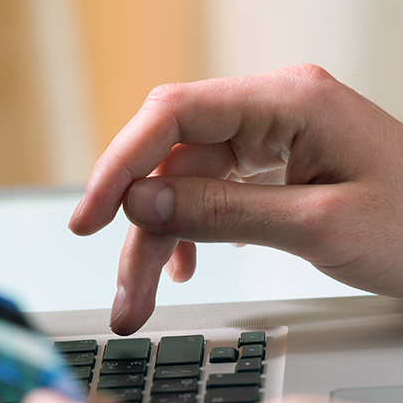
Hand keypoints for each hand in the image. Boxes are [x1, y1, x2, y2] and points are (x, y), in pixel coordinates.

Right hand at [69, 65, 402, 333]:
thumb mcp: (315, 226)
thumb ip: (220, 211)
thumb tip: (140, 202)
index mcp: (287, 103)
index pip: (173, 115)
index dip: (118, 165)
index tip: (87, 219)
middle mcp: (273, 113)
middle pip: (172, 162)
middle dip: (140, 232)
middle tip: (126, 295)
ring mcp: (273, 142)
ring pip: (184, 187)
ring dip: (157, 245)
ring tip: (143, 299)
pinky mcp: (274, 171)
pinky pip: (211, 196)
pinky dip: (189, 235)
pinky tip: (183, 268)